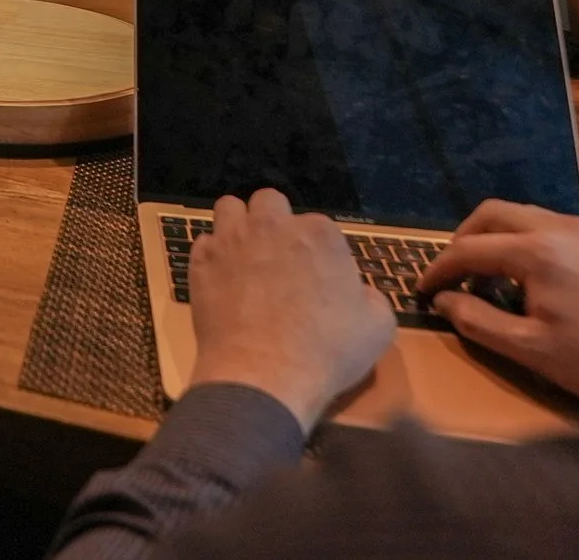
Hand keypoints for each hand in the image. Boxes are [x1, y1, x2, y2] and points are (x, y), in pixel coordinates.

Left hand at [187, 189, 396, 432]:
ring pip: (229, 208)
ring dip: (239, 226)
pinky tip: (222, 279)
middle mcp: (273, 226)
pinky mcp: (201, 263)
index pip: (319, 226)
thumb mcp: (377, 327)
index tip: (318, 279)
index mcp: (320, 234)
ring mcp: (232, 241)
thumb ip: (370, 297)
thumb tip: (356, 293)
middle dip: (275, 223)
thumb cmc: (327, 352)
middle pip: (270, 202)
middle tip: (279, 258)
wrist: (263, 376)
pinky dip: (213, 256)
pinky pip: (204, 243)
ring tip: (245, 255)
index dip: (319, 252)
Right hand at [415, 201, 578, 444]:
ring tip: (488, 282)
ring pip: (526, 217)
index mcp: (538, 251)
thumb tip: (445, 300)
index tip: (421, 291)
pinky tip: (532, 283)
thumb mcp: (532, 352)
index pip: (469, 248)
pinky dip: (527, 244)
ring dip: (497, 240)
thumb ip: (479, 321)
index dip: (438, 270)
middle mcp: (562, 227)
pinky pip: (553, 228)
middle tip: (450, 277)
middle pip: (494, 214)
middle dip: (464, 241)